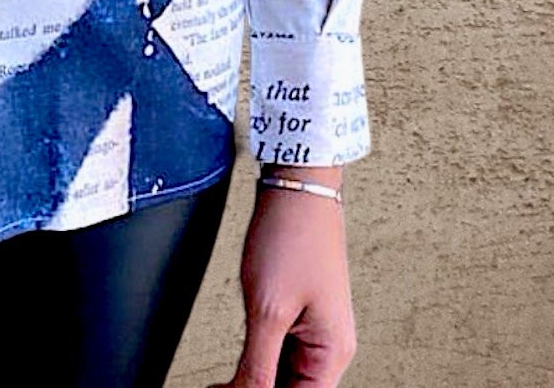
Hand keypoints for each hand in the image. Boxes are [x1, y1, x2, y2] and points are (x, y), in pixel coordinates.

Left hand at [206, 182, 356, 387]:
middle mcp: (327, 346)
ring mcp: (312, 329)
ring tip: (222, 383)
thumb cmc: (292, 235)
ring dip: (253, 380)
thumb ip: (258, 365)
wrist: (295, 186)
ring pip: (282, 375)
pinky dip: (255, 360)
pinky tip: (234, 366)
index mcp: (332, 353)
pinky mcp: (296, 312)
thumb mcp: (268, 309)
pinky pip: (277, 352)